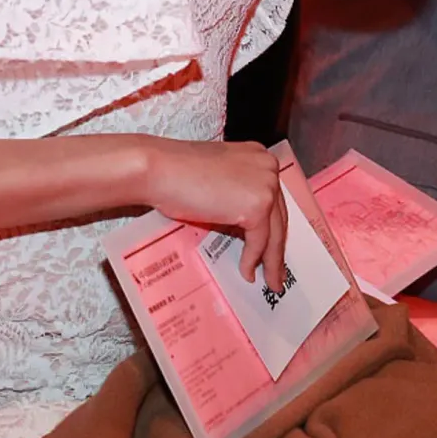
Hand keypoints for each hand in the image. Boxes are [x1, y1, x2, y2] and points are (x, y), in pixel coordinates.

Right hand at [145, 138, 287, 292]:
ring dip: (271, 261)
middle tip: (277, 270)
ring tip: (270, 281)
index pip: (273, 198)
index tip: (275, 245)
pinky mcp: (256, 207)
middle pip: (278, 217)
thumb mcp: (217, 179)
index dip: (273, 226)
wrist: (159, 169)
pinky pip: (259, 242)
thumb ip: (237, 193)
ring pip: (274, 233)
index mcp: (258, 156)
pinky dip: (252, 260)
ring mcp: (265, 186)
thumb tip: (244, 223)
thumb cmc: (176, 171)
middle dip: (276, 247)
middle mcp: (267, 168)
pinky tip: (246, 272)